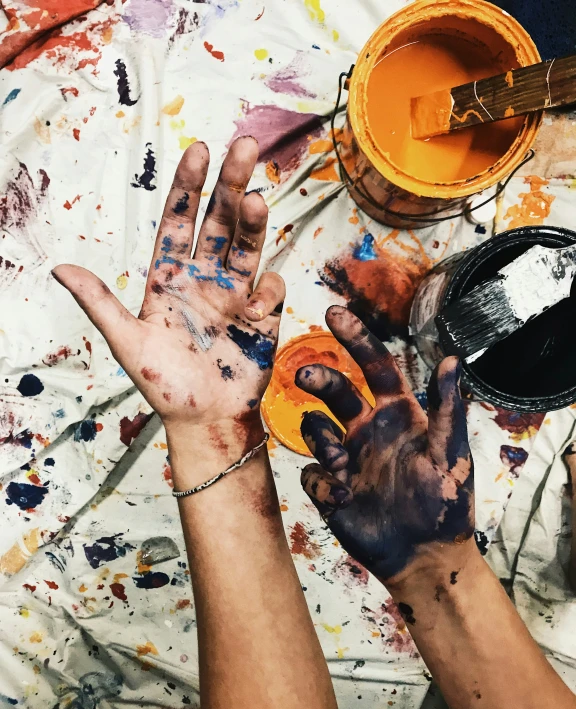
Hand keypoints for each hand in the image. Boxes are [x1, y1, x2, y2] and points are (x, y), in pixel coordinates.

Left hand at [53, 138, 284, 470]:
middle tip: (244, 146)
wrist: (205, 420)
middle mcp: (205, 278)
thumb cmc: (165, 385)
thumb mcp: (127, 343)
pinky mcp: (263, 315)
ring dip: (253, 221)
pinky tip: (256, 307)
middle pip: (219, 222)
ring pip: (247, 246)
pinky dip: (267, 290)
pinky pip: (271, 289)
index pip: (180, 222)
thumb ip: (100, 303)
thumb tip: (60, 268)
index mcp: (170, 278)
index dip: (189, 187)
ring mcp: (235, 294)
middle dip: (230, 184)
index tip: (199, 150)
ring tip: (254, 199)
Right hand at [295, 306, 473, 584]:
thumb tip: (451, 357)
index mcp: (397, 416)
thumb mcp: (450, 454)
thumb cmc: (444, 504)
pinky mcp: (330, 488)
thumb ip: (446, 408)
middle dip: (319, 378)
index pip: (375, 368)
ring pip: (314, 429)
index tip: (335, 313)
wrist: (426, 556)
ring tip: (342, 467)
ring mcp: (346, 459)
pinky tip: (343, 500)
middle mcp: (367, 431)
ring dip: (321, 440)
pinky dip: (323, 484)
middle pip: (336, 392)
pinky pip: (312, 474)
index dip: (357, 339)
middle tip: (304, 375)